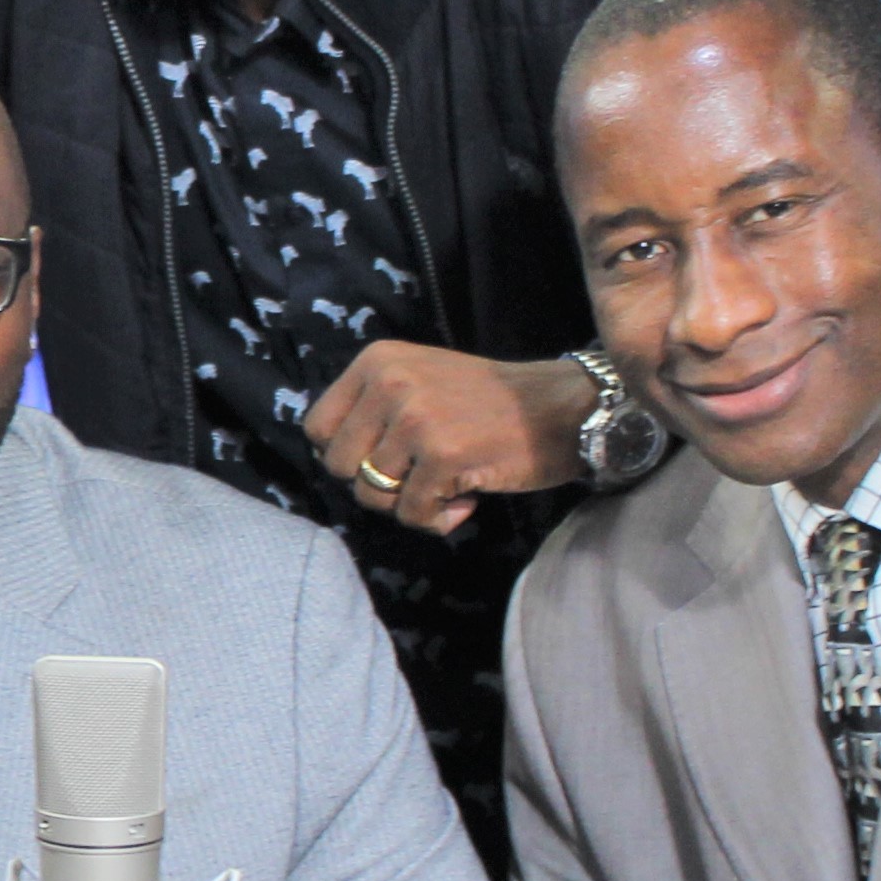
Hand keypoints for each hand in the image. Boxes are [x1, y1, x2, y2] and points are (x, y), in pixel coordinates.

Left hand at [302, 345, 584, 538]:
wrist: (564, 407)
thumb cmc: (490, 402)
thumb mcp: (420, 378)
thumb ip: (373, 407)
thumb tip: (329, 456)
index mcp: (377, 362)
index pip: (317, 428)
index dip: (346, 455)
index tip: (383, 458)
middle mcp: (390, 384)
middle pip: (338, 466)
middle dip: (375, 483)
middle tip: (417, 476)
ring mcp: (414, 420)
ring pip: (372, 495)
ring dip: (410, 502)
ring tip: (448, 483)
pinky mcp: (441, 457)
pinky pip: (411, 514)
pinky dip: (438, 519)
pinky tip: (467, 500)